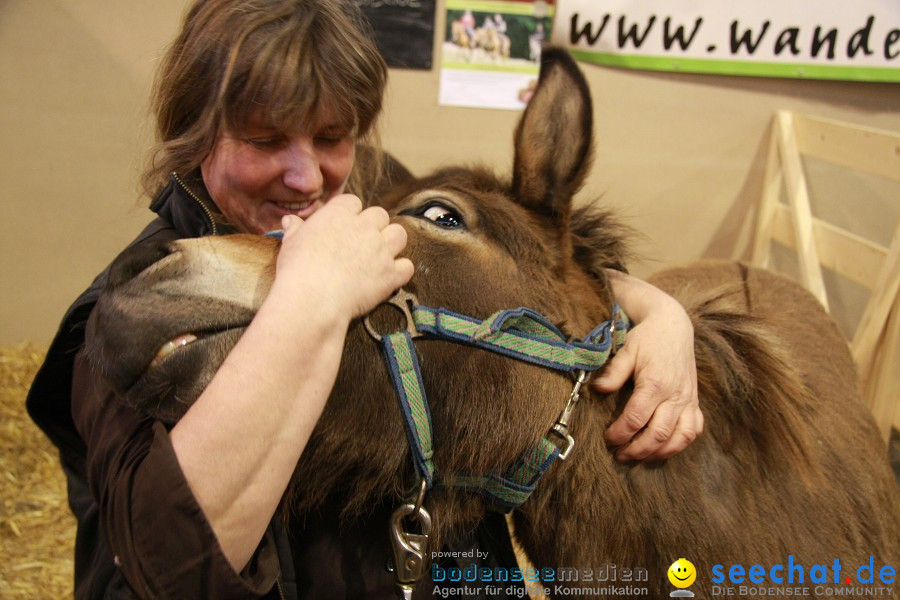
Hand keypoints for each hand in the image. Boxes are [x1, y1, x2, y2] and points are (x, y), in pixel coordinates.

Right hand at [275, 195, 413, 319]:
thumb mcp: (290, 243)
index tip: (344, 226)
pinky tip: (390, 276)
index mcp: (339, 215)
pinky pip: (407, 266)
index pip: (353, 202)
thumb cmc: (297, 269)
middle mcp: (364, 228)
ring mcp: (380, 250)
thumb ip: (295, 229)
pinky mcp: (390, 274)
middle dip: (375, 226)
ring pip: (400, 234)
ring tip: (381, 254)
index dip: (350, 214)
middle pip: (380, 215)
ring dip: (393, 242)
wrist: (313, 297)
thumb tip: (290, 221)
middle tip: (363, 242)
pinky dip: (401, 271)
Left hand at [593, 272, 702, 461]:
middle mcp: (675, 395)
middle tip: (620, 455)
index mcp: (655, 383)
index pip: (637, 418)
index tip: (608, 438)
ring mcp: (688, 400)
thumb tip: (597, 389)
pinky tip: (665, 447)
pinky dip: (681, 443)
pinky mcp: (695, 401)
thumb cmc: (647, 339)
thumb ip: (613, 372)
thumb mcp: (627, 350)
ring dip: (660, 453)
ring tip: (640, 457)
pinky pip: (694, 429)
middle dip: (638, 449)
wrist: (673, 326)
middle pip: (659, 434)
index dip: (621, 433)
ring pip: (680, 437)